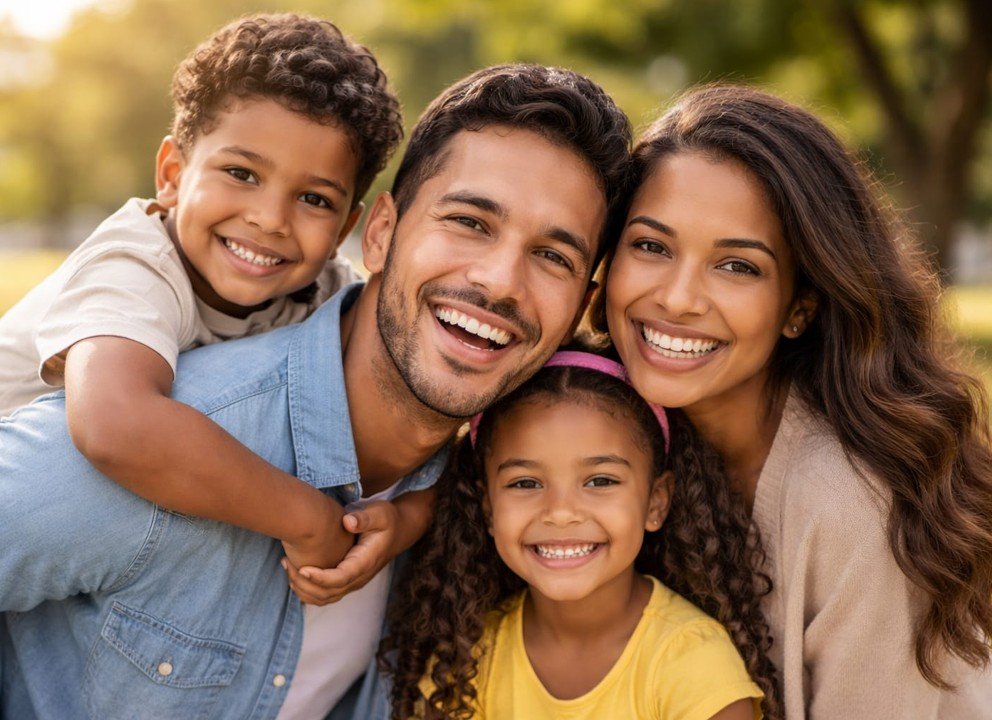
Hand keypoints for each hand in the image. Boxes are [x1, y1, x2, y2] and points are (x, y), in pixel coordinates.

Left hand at [283, 500, 398, 604]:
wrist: (397, 532)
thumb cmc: (386, 520)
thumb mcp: (380, 513)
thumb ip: (365, 517)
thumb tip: (347, 521)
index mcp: (366, 562)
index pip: (341, 578)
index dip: (320, 578)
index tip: (302, 568)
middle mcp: (359, 578)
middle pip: (328, 593)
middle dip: (304, 583)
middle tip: (286, 563)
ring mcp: (352, 583)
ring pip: (324, 598)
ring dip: (302, 588)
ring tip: (286, 566)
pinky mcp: (346, 583)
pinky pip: (324, 596)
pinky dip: (306, 590)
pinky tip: (294, 572)